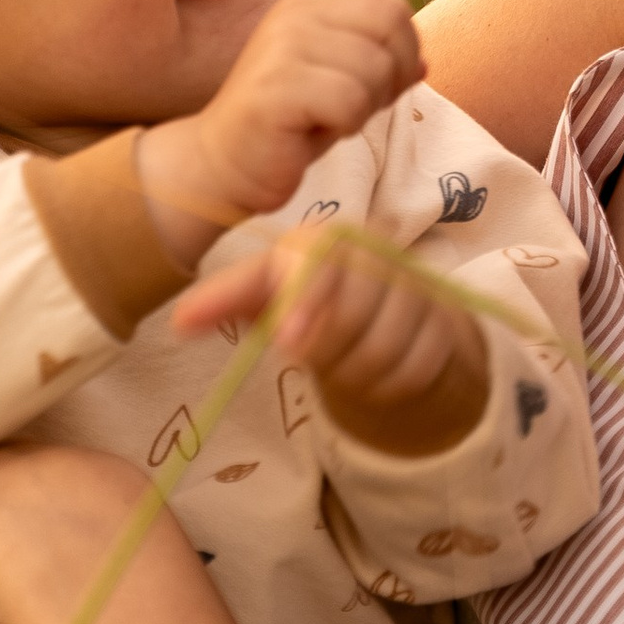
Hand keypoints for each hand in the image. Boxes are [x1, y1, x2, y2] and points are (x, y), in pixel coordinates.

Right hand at [138, 0, 428, 253]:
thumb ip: (374, 65)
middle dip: (393, 70)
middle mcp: (296, 13)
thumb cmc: (289, 128)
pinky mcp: (277, 85)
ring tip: (325, 118)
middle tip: (353, 103)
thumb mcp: (340, 89)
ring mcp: (283, 45)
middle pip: (394, 18)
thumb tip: (421, 59)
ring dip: (366, 106)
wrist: (224, 165)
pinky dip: (345, 124)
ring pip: (376, 66)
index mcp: (310, 6)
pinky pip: (351, 100)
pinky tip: (312, 130)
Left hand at [179, 223, 490, 452]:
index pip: (319, 264)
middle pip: (354, 312)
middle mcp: (375, 252)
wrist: (375, 316)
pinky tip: (376, 374)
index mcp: (324, 240)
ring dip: (357, 371)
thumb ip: (223, 303)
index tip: (288, 345)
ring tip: (342, 365)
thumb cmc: (304, 301)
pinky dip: (390, 384)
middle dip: (327, 349)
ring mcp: (415, 286)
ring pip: (386, 345)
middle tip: (310, 357)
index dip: (305, 302)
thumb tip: (179, 322)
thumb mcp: (261, 297)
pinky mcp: (444, 322)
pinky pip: (416, 367)